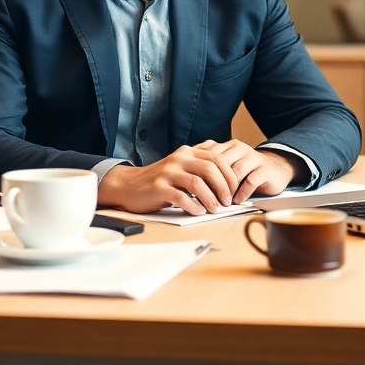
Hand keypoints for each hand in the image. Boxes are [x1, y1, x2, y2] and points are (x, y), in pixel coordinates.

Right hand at [97, 145, 239, 215]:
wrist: (129, 185)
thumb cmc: (159, 180)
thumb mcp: (181, 167)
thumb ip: (199, 166)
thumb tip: (228, 178)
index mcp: (187, 152)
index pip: (217, 158)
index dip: (230, 175)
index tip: (235, 190)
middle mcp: (178, 159)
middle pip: (210, 169)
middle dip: (224, 187)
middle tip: (228, 201)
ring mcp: (168, 172)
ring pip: (197, 183)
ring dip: (211, 199)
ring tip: (215, 209)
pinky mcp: (158, 187)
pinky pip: (180, 197)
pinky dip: (193, 206)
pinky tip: (198, 212)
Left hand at [192, 139, 300, 202]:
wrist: (276, 169)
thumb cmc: (246, 172)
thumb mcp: (227, 167)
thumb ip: (211, 169)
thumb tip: (187, 182)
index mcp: (228, 146)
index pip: (209, 155)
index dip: (199, 171)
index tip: (191, 186)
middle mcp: (240, 148)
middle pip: (221, 163)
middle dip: (211, 181)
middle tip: (203, 197)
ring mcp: (253, 158)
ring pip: (236, 171)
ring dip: (227, 188)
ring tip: (221, 201)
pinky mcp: (265, 169)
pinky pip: (251, 180)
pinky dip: (242, 191)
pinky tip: (237, 200)